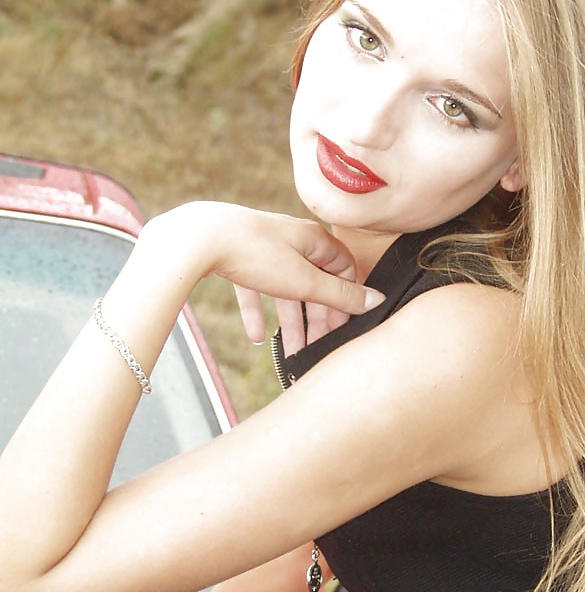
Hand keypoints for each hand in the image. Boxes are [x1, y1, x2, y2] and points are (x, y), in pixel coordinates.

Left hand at [156, 203, 382, 348]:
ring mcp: (264, 248)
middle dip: (317, 318)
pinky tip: (257, 336)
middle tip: (318, 347)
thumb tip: (376, 300)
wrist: (201, 237)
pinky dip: (258, 312)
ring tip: (290, 353)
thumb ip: (340, 295)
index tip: (343, 326)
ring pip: (285, 291)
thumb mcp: (304, 281)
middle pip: (314, 284)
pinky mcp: (239, 257)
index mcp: (315, 239)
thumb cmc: (256, 253)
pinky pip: (255, 289)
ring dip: (290, 323)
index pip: (343, 269)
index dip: (346, 299)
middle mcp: (293, 240)